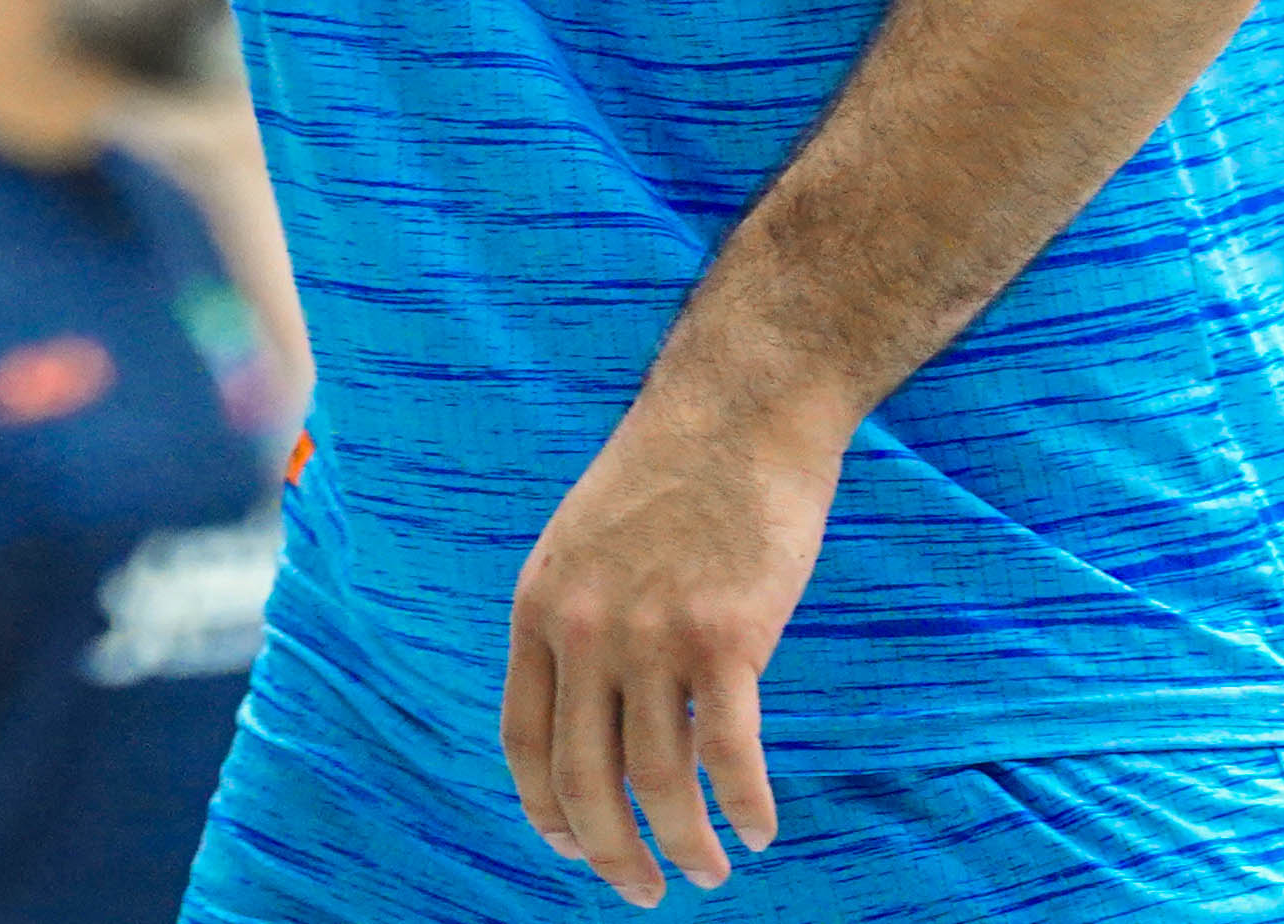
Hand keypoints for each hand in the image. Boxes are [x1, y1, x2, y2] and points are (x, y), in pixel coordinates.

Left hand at [501, 367, 843, 901]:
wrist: (739, 407)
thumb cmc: (672, 473)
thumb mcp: (584, 542)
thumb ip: (577, 621)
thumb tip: (592, 709)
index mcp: (540, 608)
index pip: (524, 743)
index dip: (547, 812)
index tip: (573, 848)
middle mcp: (585, 630)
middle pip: (585, 781)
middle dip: (612, 854)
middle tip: (645, 890)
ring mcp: (653, 635)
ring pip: (658, 783)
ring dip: (686, 845)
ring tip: (710, 869)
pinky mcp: (725, 637)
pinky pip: (730, 757)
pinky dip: (745, 808)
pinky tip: (759, 828)